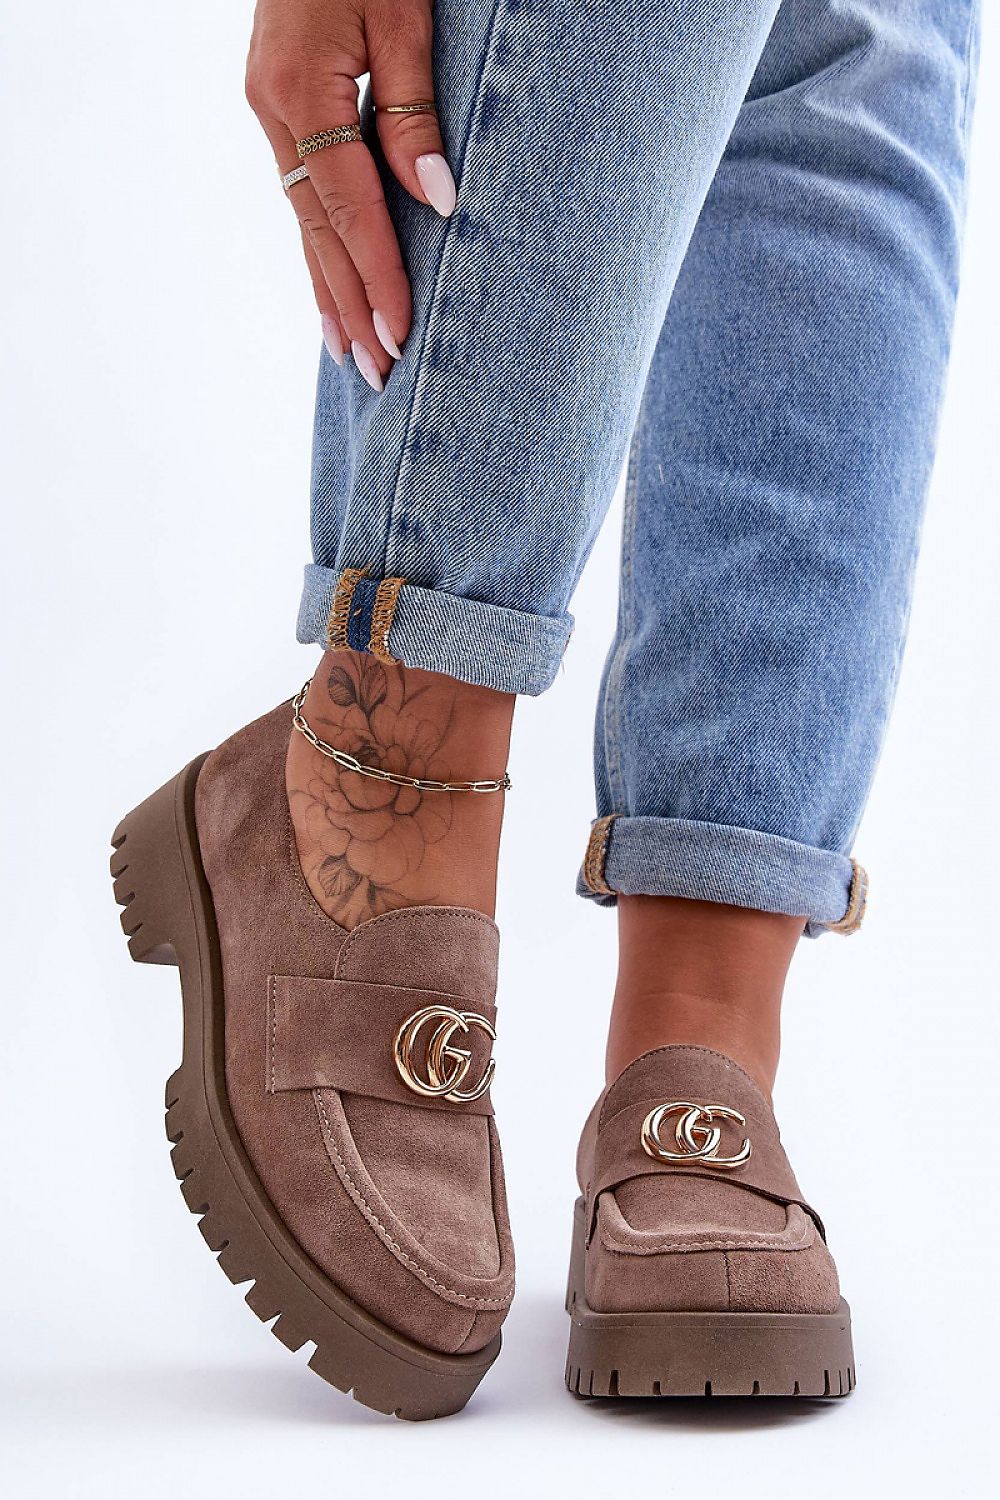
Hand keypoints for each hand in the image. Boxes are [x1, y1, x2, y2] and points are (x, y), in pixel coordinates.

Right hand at [246, 0, 455, 389]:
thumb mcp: (404, 14)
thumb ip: (415, 109)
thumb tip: (436, 201)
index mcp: (301, 87)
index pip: (346, 204)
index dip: (375, 273)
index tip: (399, 332)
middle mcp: (274, 109)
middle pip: (317, 230)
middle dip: (350, 305)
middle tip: (378, 374)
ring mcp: (270, 110)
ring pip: (304, 220)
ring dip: (330, 291)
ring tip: (351, 355)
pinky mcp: (279, 107)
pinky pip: (301, 194)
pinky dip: (320, 248)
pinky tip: (331, 287)